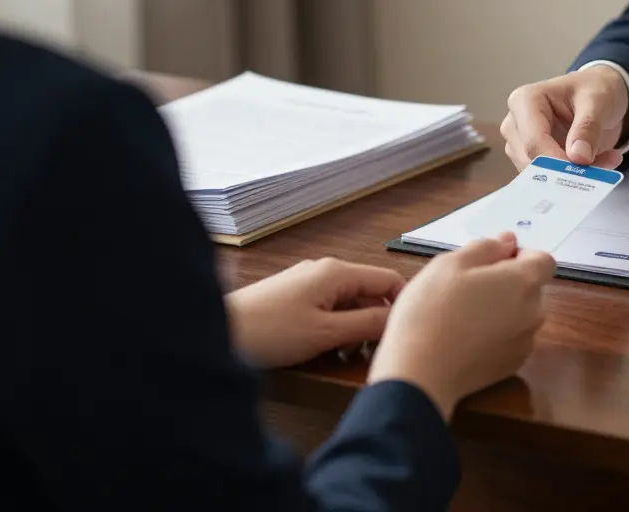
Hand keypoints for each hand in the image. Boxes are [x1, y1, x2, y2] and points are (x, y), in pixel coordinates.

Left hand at [225, 259, 405, 367]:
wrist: (219, 332)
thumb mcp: (326, 333)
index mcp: (336, 272)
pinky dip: (335, 328)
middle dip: (376, 322)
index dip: (403, 304)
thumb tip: (399, 320)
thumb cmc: (269, 331)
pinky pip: (328, 309)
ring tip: (348, 357)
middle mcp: (324, 271)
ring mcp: (307, 283)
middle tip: (376, 353)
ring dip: (355, 329)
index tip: (408, 332)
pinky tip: (327, 350)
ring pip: (348, 303)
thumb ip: (366, 325)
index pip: (387, 279)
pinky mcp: (293, 298)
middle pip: (368, 293)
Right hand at [367, 233, 555, 419]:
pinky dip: (496, 334)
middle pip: (532, 288)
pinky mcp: (512, 366)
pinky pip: (511, 339)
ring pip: (521, 315)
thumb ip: (486, 247)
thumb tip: (509, 241)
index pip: (544, 260)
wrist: (421, 372)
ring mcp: (525, 343)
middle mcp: (534, 312)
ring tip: (463, 314)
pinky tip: (465, 338)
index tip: (491, 261)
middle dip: (508, 282)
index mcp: (524, 282)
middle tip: (468, 287)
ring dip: (502, 309)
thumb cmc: (433, 309)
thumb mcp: (450, 263)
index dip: (520, 256)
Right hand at [501, 66, 628, 169]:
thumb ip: (588, 127)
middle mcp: (516, 124)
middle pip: (533, 161)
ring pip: (541, 174)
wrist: (599, 94)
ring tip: (608, 160)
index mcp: (524, 101)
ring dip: (576, 175)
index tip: (583, 171)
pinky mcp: (533, 159)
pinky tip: (600, 163)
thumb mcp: (598, 101)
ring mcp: (521, 144)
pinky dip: (577, 177)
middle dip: (568, 169)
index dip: (556, 161)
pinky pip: (550, 178)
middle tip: (606, 165)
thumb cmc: (594, 89)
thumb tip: (578, 157)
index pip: (533, 141)